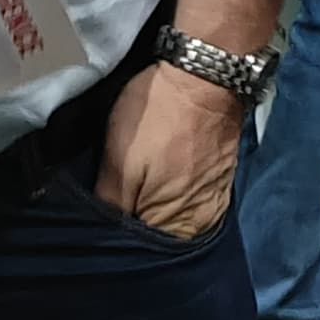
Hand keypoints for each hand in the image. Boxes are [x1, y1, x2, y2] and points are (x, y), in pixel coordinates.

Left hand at [95, 62, 244, 238]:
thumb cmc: (159, 116)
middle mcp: (203, 221)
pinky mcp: (219, 175)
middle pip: (158, 234)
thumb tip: (102, 231)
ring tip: (135, 180)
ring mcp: (214, 197)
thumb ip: (111, 205)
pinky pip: (188, 195)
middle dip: (134, 219)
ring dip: (151, 203)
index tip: (100, 214)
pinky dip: (170, 187)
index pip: (139, 248)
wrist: (203, 71)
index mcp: (179, 226)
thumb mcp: (118, 161)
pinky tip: (157, 169)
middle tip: (114, 194)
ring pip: (171, 215)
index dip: (115, 233)